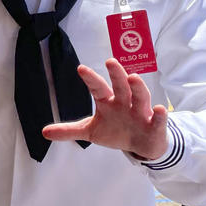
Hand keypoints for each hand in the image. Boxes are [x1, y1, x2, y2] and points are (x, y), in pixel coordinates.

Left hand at [42, 58, 167, 159]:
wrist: (141, 144)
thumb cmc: (116, 131)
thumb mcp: (91, 131)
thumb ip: (69, 130)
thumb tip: (44, 132)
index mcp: (108, 102)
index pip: (98, 88)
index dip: (90, 79)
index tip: (81, 69)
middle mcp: (125, 102)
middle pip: (120, 86)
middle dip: (116, 74)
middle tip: (110, 62)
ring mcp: (141, 112)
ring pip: (140, 98)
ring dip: (138, 88)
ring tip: (133, 78)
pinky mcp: (154, 125)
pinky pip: (158, 119)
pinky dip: (160, 115)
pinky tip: (160, 109)